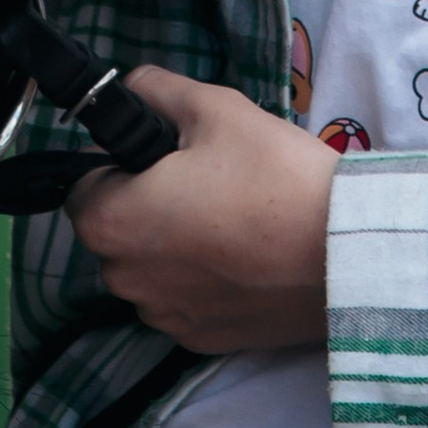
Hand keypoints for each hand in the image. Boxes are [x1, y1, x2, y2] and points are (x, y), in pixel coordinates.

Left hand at [67, 70, 341, 351]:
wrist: (345, 253)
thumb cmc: (275, 176)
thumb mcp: (215, 108)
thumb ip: (156, 90)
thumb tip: (133, 86)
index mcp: (111, 222)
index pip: (82, 184)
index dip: (117, 161)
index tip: (163, 153)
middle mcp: (124, 280)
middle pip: (116, 229)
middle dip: (146, 203)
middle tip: (206, 179)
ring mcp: (163, 317)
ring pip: (150, 267)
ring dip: (172, 245)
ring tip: (232, 218)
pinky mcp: (202, 341)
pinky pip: (183, 300)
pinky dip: (202, 280)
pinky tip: (245, 256)